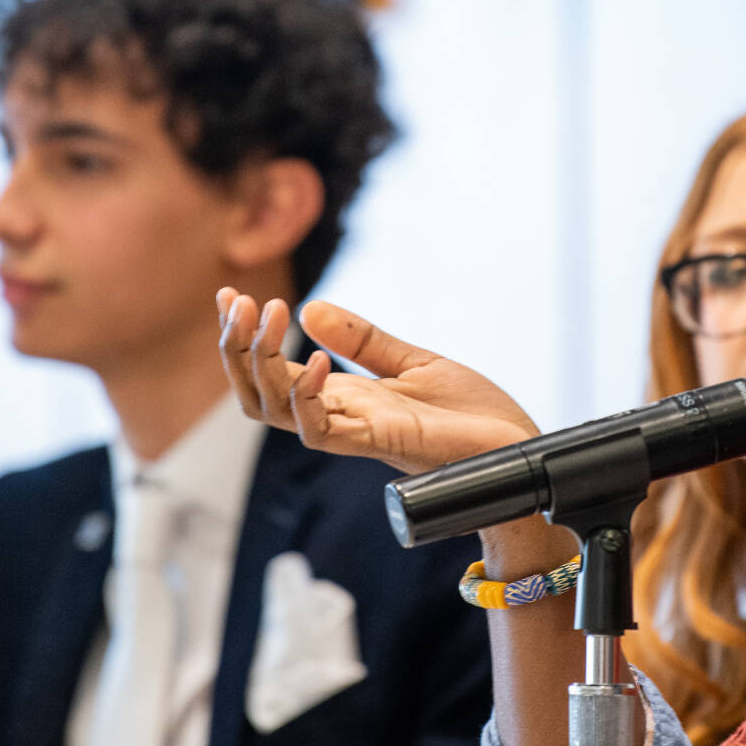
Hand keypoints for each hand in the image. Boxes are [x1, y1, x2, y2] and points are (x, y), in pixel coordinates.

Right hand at [216, 290, 540, 474]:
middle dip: (237, 347)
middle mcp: (340, 418)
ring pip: (276, 411)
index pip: (272, 371)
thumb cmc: (473, 415)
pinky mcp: (380, 444)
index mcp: (343, 398)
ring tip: (266, 313)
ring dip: (260, 363)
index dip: (243, 337)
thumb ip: (363, 339)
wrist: (517, 451)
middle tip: (236, 301)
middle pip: (259, 393)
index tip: (228, 294)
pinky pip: (322, 431)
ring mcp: (356, 433)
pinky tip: (318, 361)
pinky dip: (309, 397)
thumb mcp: (414, 362)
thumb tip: (310, 309)